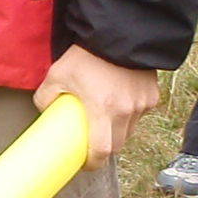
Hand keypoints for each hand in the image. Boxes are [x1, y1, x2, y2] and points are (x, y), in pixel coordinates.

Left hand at [33, 45, 162, 171]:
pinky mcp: (153, 95)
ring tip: (104, 116)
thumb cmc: (86, 54)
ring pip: (130, 130)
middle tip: (92, 140)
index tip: (85, 163)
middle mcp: (126, 111)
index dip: (93, 163)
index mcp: (102, 109)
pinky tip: (118, 99)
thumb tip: (44, 112)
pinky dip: (130, 113)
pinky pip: (140, 113)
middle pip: (117, 145)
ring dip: (118, 130)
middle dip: (104, 148)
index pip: (102, 151)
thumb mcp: (57, 74)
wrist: (118, 33)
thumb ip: (45, 97)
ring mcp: (142, 104)